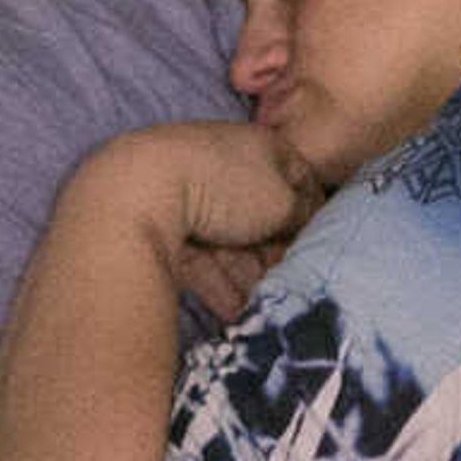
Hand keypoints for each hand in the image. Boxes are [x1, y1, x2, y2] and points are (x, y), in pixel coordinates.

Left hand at [97, 123, 321, 315]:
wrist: (138, 192)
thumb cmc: (224, 186)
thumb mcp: (282, 201)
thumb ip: (303, 215)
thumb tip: (307, 226)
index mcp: (258, 145)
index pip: (299, 180)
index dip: (313, 217)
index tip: (322, 249)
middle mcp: (223, 165)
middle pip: (260, 217)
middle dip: (276, 255)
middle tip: (291, 286)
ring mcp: (188, 193)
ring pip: (229, 241)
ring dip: (249, 277)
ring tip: (263, 307)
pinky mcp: (161, 225)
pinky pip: (199, 258)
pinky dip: (217, 284)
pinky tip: (233, 314)